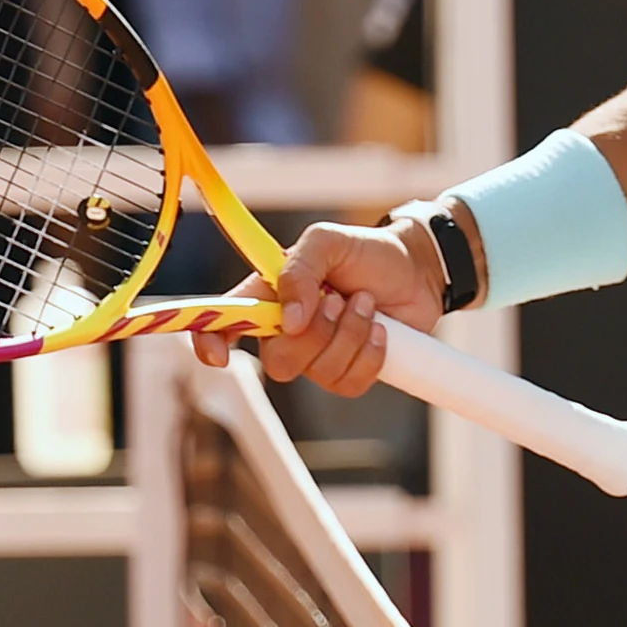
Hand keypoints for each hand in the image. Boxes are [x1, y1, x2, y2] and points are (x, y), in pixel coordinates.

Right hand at [188, 212, 451, 396]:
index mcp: (267, 296)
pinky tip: (379, 330)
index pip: (221, 325)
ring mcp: (316, 356)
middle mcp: (285, 330)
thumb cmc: (365, 252)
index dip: (210, 344)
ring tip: (365, 302)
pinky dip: (369, 355)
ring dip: (350, 334)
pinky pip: (348, 384)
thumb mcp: (327, 242)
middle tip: (338, 298)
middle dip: (315, 334)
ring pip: (318, 372)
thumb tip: (289, 320)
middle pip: (277, 361)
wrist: (415, 270)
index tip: (221, 357)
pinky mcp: (347, 373)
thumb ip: (300, 270)